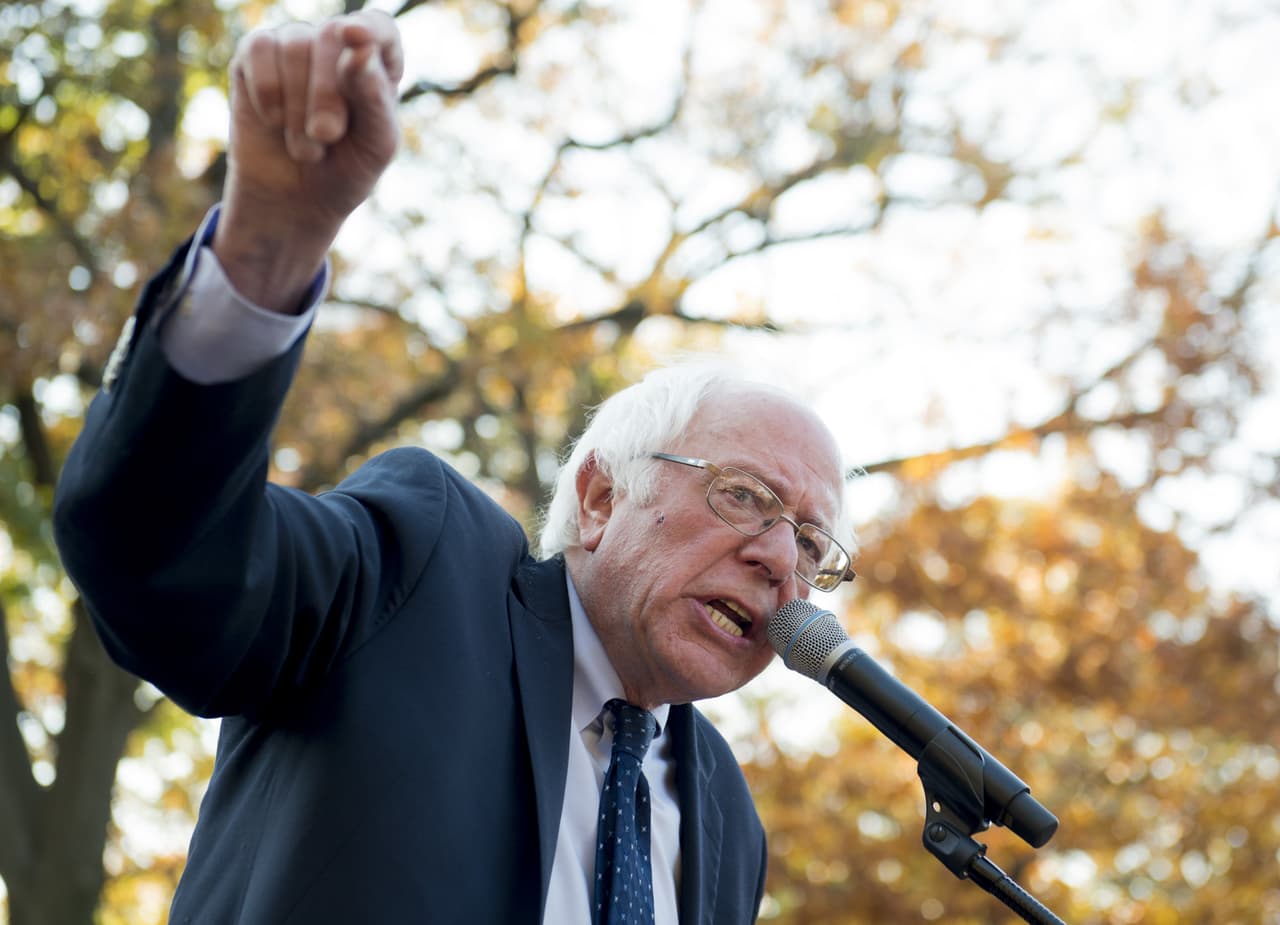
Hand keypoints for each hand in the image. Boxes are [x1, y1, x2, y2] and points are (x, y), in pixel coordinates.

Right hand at [214, 11, 403, 312]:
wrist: (295, 201)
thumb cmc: (346, 169)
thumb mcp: (374, 144)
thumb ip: (374, 95)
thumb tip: (359, 42)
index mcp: (376, 63)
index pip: (379, 27)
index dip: (370, 31)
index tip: (357, 39)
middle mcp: (335, 45)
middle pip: (333, 34)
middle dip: (328, 93)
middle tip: (327, 136)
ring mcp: (294, 44)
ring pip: (296, 45)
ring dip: (299, 107)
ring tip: (306, 146)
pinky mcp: (255, 54)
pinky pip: (260, 49)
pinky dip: (268, 92)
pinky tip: (275, 121)